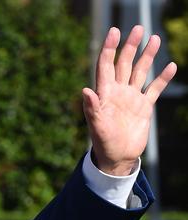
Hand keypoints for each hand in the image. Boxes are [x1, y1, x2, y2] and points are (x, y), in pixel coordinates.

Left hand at [82, 26, 176, 175]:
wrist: (117, 157)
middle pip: (124, 63)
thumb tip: (85, 91)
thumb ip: (92, 108)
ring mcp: (131, 98)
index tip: (115, 31)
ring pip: (139, 71)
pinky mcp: (144, 106)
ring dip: (147, 56)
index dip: (109, 48)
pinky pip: (154, 88)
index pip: (106, 65)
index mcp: (105, 93)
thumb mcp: (97, 126)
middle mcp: (118, 92)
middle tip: (138, 28)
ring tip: (155, 39)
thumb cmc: (103, 143)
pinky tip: (170, 66)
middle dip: (131, 46)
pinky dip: (162, 78)